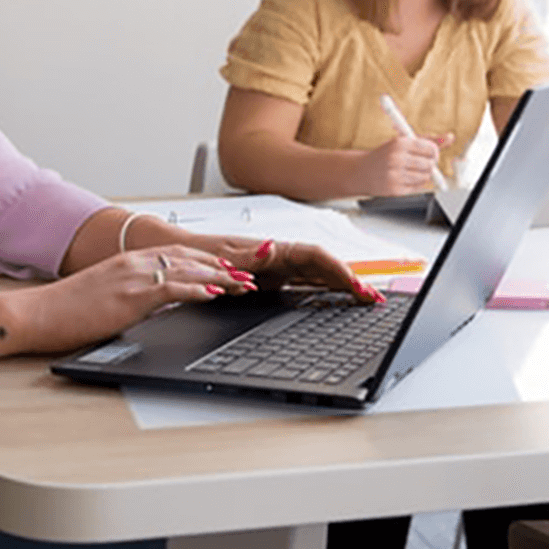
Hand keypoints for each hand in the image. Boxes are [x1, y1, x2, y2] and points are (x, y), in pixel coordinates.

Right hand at [22, 244, 253, 350]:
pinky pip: (171, 287)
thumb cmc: (68, 310)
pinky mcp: (129, 294)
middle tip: (251, 274)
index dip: (211, 260)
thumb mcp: (110, 297)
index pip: (181, 255)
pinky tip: (215, 293)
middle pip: (191, 258)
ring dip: (221, 276)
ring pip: (188, 269)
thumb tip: (161, 305)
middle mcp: (135, 261)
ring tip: (245, 284)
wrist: (37, 313)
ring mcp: (133, 276)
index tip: (233, 268)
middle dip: (224, 265)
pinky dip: (197, 289)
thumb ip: (138, 295)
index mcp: (131, 260)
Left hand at [209, 236, 383, 302]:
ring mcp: (277, 270)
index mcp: (271, 249)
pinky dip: (324, 291)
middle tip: (372, 298)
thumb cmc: (196, 253)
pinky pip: (305, 285)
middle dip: (349, 280)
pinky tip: (337, 299)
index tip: (354, 284)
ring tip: (364, 300)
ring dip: (341, 287)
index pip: (314, 257)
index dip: (337, 269)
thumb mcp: (220, 256)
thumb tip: (272, 247)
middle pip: (323, 267)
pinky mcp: (271, 281)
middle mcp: (278, 257)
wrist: (175, 259)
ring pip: (317, 276)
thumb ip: (248, 255)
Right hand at [352, 132, 452, 196]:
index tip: (430, 153)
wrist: (361, 172)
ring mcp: (395, 174)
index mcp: (399, 142)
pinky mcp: (395, 189)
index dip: (433, 152)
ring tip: (411, 170)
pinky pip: (418, 187)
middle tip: (422, 162)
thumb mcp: (403, 142)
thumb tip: (450, 137)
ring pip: (426, 176)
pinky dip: (416, 183)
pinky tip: (405, 178)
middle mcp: (396, 158)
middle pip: (430, 164)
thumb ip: (428, 140)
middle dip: (429, 164)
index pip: (431, 148)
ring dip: (423, 174)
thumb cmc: (384, 155)